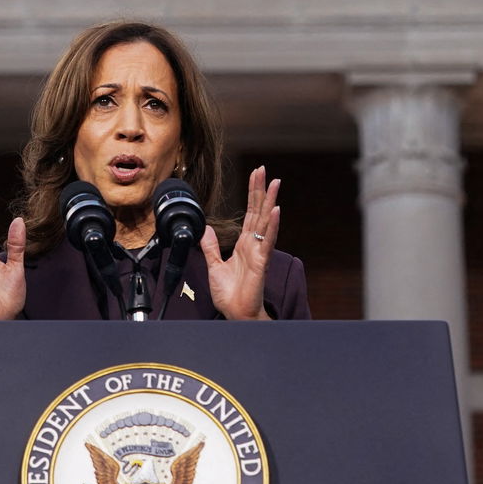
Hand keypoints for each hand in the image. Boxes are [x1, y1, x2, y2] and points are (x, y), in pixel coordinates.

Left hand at [200, 166, 279, 320]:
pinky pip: (267, 240)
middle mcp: (254, 244)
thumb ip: (211, 247)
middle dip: (260, 190)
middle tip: (264, 170)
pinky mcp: (261, 262)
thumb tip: (207, 229)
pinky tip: (275, 210)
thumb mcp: (214, 266)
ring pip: (265, 221)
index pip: (249, 213)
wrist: (235, 313)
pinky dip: (272, 225)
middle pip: (258, 212)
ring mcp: (259, 251)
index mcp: (245, 244)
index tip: (255, 176)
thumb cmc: (230, 294)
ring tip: (274, 183)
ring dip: (270, 201)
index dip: (252, 194)